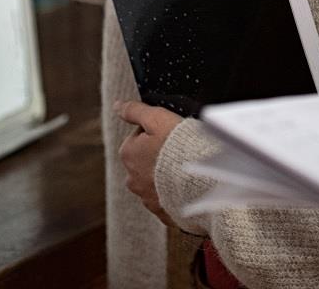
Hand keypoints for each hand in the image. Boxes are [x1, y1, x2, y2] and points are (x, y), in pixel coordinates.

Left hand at [116, 101, 183, 224]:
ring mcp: (147, 198)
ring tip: (186, 170)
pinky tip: (188, 187)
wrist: (201, 182)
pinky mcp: (163, 213)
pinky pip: (168, 200)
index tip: (171, 135)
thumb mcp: (157, 118)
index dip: (157, 133)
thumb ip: (135, 111)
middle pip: (146, 161)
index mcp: (128, 154)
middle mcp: (132, 179)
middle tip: (179, 153)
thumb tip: (118, 106)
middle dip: (159, 157)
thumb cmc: (179, 147)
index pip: (139, 137)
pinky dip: (175, 195)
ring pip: (156, 182)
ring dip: (167, 177)